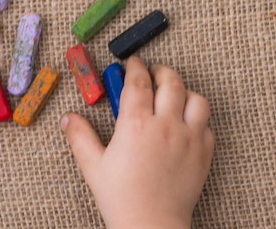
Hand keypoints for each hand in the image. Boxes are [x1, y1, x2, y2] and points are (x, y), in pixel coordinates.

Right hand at [60, 56, 213, 228]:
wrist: (151, 225)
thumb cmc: (121, 197)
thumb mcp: (93, 165)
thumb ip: (80, 137)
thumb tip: (68, 118)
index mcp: (136, 124)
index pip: (138, 82)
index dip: (134, 67)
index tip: (132, 63)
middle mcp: (166, 125)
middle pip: (171, 82)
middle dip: (161, 71)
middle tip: (152, 73)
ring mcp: (189, 138)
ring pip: (196, 99)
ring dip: (184, 91)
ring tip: (172, 96)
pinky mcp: (203, 153)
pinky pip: (207, 125)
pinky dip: (197, 118)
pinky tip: (185, 124)